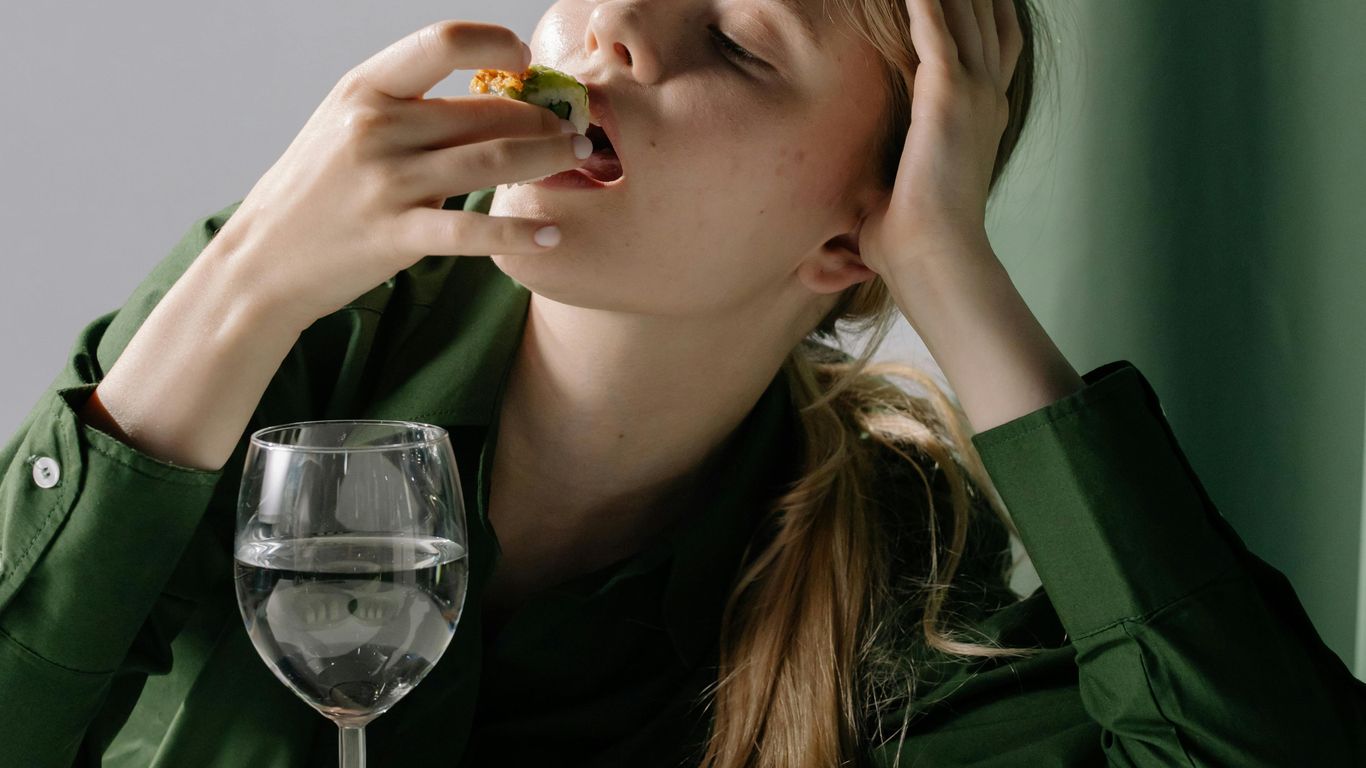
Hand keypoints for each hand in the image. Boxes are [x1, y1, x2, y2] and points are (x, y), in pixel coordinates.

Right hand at [217, 20, 592, 333]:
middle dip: (543, 117)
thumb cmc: (316, 191)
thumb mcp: (346, 127)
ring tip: (579, 159)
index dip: (495, 43)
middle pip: (485, 110)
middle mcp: (376, 128)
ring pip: (491, 161)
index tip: (525, 60)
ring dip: (547, 158)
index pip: (442, 42)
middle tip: (577, 128)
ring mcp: (385, 182)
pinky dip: (517, 233)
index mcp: (365, 90)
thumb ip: (408, 108)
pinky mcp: (395, 235)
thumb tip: (489, 95)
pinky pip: (471, 230)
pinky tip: (550, 236)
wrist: (263, 260)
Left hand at [858, 0, 1023, 275]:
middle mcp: (988, 96)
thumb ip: (894, 158)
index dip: (985, 6)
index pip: (994, 39)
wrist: (933, 257)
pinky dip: (924, 0)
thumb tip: (861, 174)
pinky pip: (936, 28)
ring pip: (967, 12)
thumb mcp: (905, 183)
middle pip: (988, 14)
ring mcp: (974, 94)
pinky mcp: (950, 96)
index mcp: (984, 114)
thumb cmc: (911, 237)